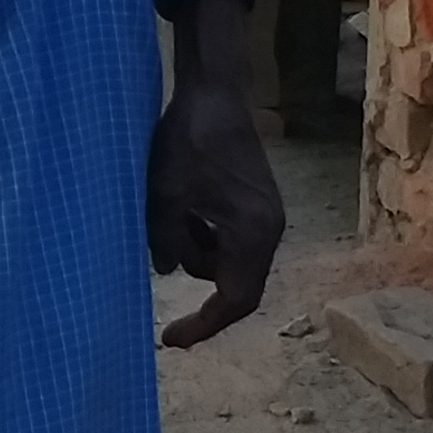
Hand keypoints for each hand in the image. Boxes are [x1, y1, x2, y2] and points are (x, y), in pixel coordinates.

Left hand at [147, 74, 284, 347]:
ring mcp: (265, 215)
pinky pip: (229, 239)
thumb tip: (165, 270)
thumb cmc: (189, 141)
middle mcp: (268, 229)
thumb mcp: (166, 197)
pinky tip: (180, 213)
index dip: (203, 325)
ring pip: (227, 261)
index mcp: (253, 233)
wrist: (214, 92)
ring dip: (195, 256)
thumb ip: (166, 241)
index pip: (234, 299)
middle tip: (163, 315)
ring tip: (163, 225)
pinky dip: (203, 238)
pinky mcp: (255, 202)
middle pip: (234, 284)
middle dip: (198, 295)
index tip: (170, 340)